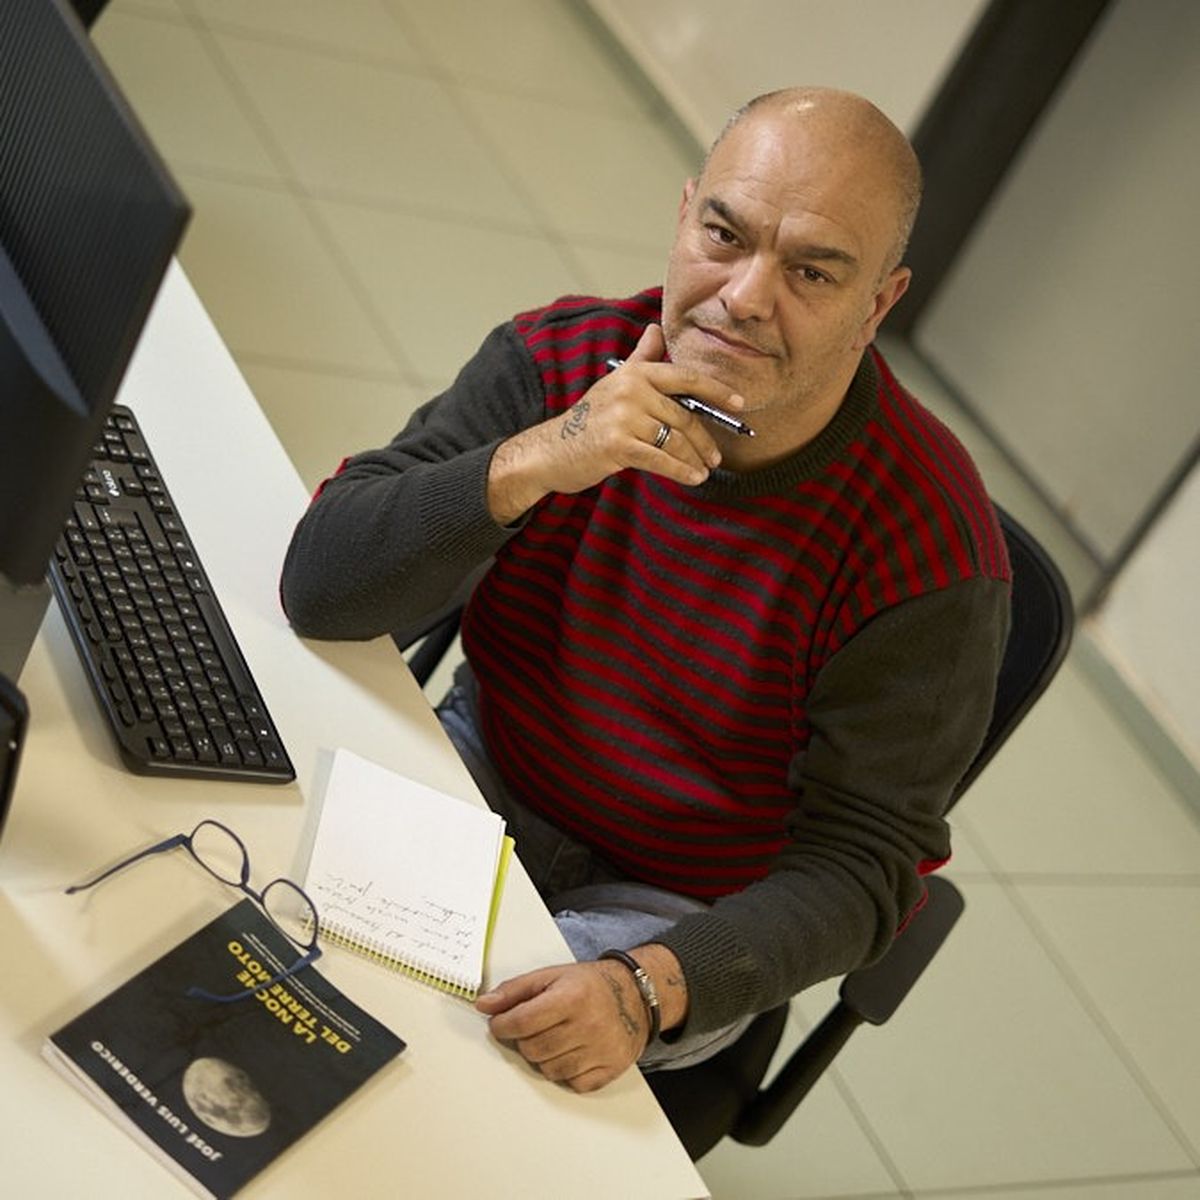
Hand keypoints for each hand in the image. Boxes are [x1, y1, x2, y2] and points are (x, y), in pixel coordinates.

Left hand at [475, 960, 649, 1091]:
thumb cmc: (591, 985)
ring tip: (557, 1037)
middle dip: (525, 1039)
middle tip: (535, 1027)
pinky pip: (572, 1083)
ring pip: (549, 1070)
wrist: (635, 995)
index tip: (500, 1024)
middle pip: (532, 1049)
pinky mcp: (610, 1069)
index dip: (502, 1025)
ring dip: (545, 1057)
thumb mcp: (552, 975)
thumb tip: (484, 1005)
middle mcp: (588, 1025)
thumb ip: (515, 990)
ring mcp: (601, 1050)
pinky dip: (567, 1072)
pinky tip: (573, 1051)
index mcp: (571, 997)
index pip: (521, 1023)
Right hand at [486, 324, 743, 523]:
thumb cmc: (588, 419)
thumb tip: (656, 329)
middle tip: (717, 456)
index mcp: (635, 374)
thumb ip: (641, 359)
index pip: (685, 379)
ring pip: (675, 441)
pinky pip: (661, 460)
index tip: (739, 404)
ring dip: (695, 459)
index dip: (716, 391)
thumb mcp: (615, 383)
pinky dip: (681, 471)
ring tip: (704, 470)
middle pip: (683, 416)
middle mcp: (631, 390)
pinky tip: (693, 478)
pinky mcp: (619, 446)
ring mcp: (624, 418)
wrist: (550, 450)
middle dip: (705, 440)